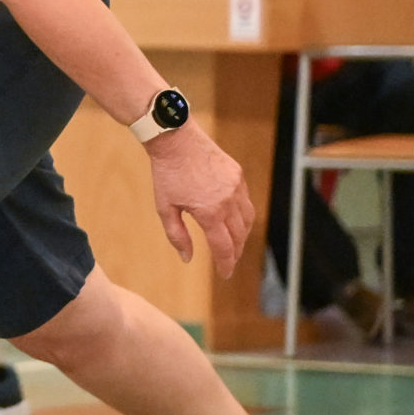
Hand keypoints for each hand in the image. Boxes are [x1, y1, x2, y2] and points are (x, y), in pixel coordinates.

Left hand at [148, 123, 252, 275]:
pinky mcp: (238, 175)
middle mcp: (228, 201)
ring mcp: (236, 187)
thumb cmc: (166, 174)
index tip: (224, 274)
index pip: (224, 247)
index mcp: (210, 212)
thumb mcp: (165, 208)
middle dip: (235, 252)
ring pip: (248, 219)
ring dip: (243, 235)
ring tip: (234, 245)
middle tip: (228, 262)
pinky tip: (234, 221)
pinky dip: (243, 216)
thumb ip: (177, 236)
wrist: (175, 139)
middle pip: (239, 236)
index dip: (226, 264)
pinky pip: (246, 202)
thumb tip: (188, 258)